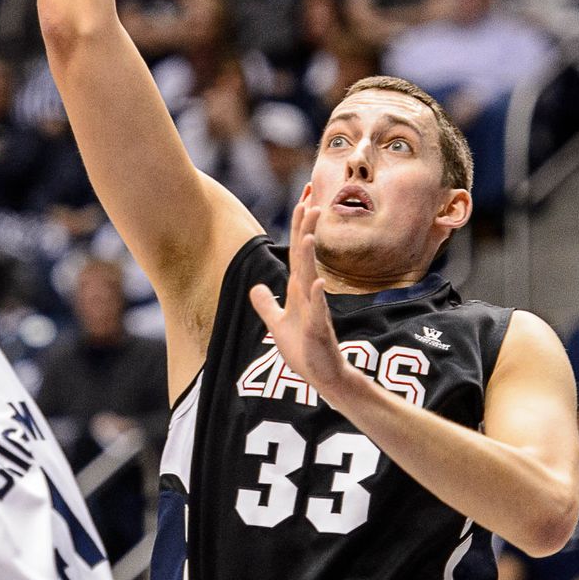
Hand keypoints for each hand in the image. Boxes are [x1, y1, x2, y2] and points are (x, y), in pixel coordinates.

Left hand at [248, 196, 351, 404]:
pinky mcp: (319, 331)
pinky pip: (317, 311)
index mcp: (299, 291)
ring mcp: (315, 311)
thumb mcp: (278, 324)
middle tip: (311, 202)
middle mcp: (309, 296)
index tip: (302, 203)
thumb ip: (267, 305)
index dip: (298, 229)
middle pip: (305, 257)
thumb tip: (256, 287)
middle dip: (306, 231)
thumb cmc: (304, 350)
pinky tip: (315, 282)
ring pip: (310, 278)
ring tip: (308, 235)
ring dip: (308, 258)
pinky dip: (315, 297)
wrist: (323, 377)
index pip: (297, 254)